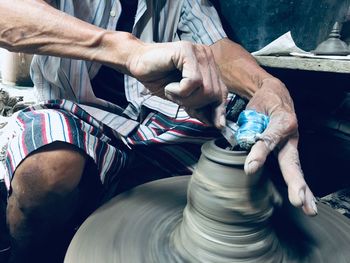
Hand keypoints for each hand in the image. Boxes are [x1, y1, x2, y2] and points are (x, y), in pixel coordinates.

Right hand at [126, 41, 226, 127]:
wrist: (137, 62)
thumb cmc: (159, 78)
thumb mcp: (182, 98)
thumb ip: (198, 107)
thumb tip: (216, 123)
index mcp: (208, 67)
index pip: (222, 92)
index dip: (218, 110)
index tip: (217, 125)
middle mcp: (207, 57)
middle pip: (215, 93)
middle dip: (196, 104)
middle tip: (178, 99)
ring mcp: (198, 52)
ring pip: (206, 89)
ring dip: (185, 98)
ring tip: (172, 91)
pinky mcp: (187, 51)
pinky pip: (193, 82)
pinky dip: (179, 91)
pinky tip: (169, 86)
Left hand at [244, 78, 316, 215]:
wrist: (276, 93)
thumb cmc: (264, 101)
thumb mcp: (253, 108)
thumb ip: (248, 127)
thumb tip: (243, 145)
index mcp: (282, 120)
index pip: (268, 140)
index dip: (259, 154)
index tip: (250, 169)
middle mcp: (291, 134)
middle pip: (291, 160)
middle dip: (294, 181)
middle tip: (296, 199)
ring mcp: (292, 143)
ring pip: (296, 168)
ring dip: (301, 189)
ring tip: (307, 208)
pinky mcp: (290, 149)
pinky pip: (293, 168)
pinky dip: (300, 185)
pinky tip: (306, 201)